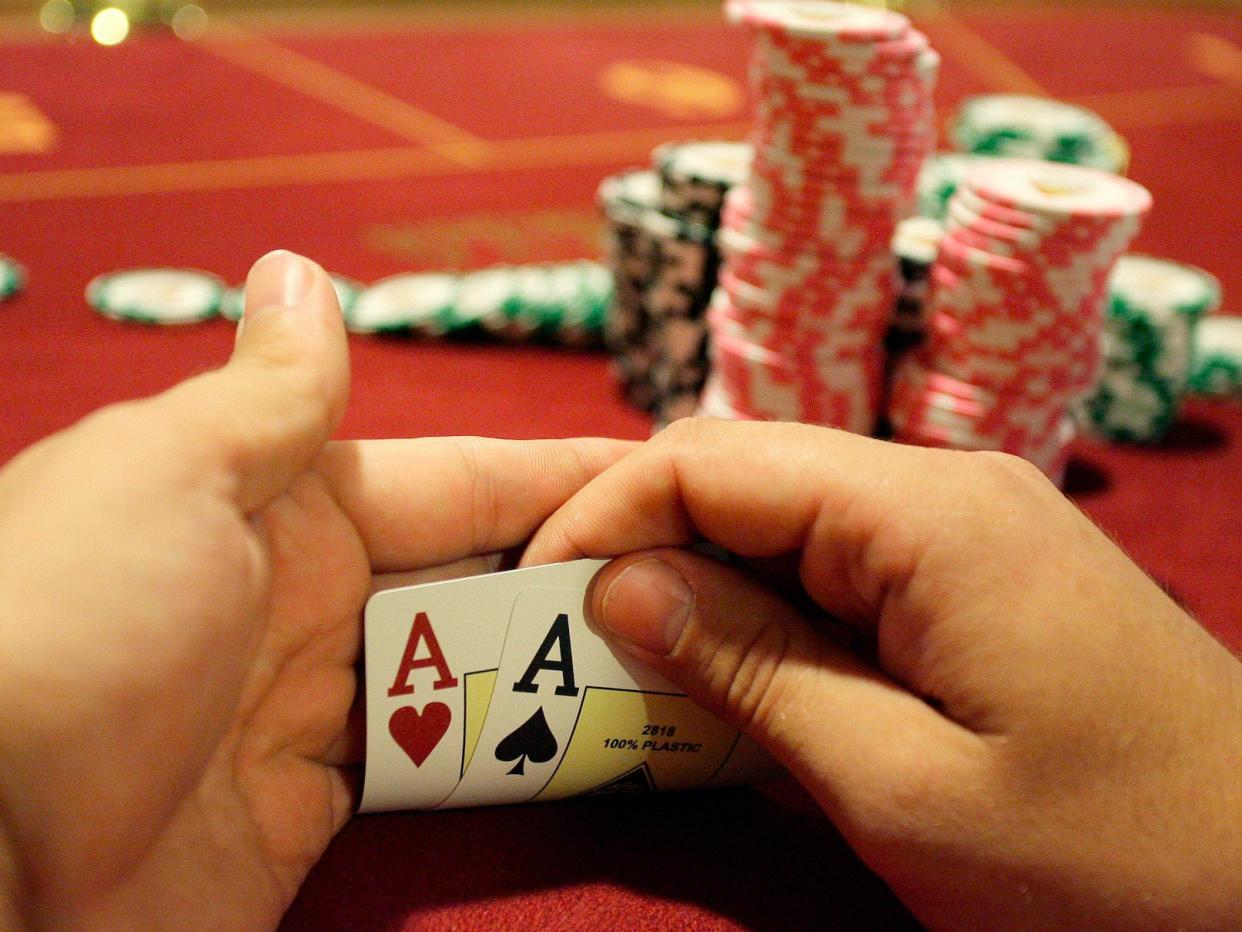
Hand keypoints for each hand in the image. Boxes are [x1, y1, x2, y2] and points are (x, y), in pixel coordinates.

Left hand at [0, 251, 630, 928]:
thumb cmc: (68, 629)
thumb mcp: (171, 477)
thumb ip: (269, 394)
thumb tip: (300, 271)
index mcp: (278, 504)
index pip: (458, 480)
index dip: (565, 479)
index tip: (673, 482)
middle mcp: (303, 598)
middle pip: (478, 579)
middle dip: (584, 577)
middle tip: (711, 586)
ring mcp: (310, 708)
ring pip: (469, 672)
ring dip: (559, 668)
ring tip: (682, 663)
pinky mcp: (310, 810)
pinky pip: (433, 766)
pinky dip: (505, 752)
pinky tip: (583, 740)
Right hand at [525, 418, 1241, 930]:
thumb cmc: (1109, 859)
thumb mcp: (902, 788)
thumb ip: (750, 672)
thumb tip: (619, 585)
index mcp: (925, 512)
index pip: (712, 460)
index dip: (602, 515)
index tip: (532, 599)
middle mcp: (945, 488)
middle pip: (747, 481)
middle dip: (646, 555)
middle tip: (573, 652)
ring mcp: (971, 528)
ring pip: (789, 529)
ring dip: (709, 599)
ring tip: (650, 685)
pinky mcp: (983, 578)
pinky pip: (844, 572)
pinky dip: (776, 626)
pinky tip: (755, 699)